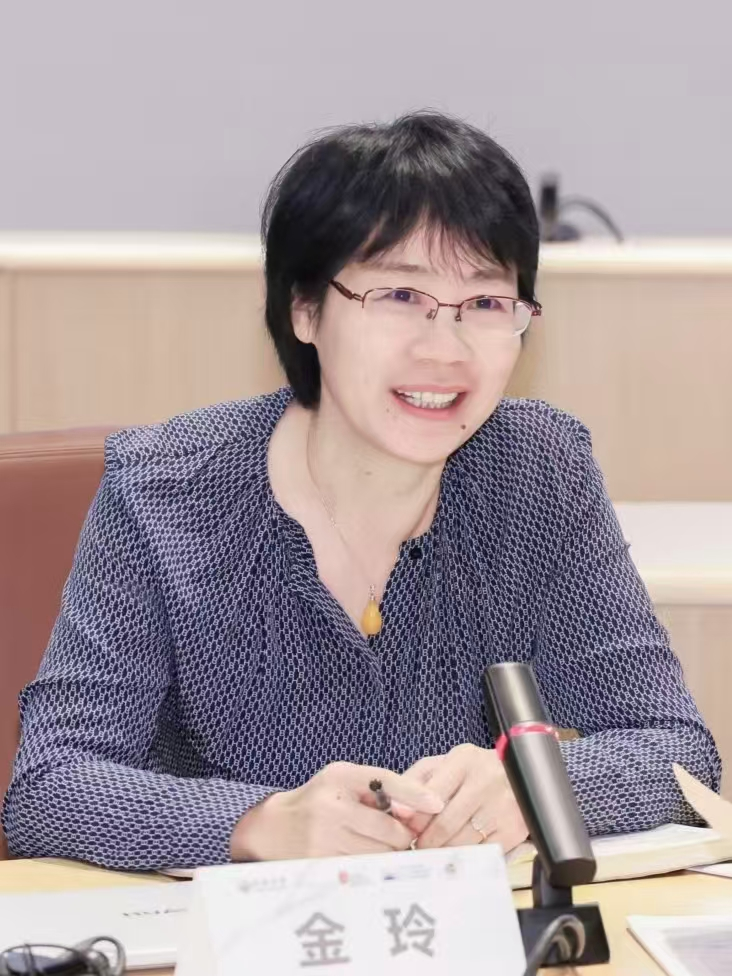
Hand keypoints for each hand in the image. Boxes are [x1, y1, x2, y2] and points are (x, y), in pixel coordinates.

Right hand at [230, 761, 444, 860]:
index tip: (438, 804)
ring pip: (380, 854)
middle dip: (402, 835)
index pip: (385, 782)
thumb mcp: (343, 779)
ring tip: (378, 844)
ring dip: (388, 852)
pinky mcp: (322, 864)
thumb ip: (378, 788)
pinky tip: (365, 856)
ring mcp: (324, 838)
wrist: (274, 827)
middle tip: (400, 834)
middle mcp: (331, 807)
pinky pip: (364, 869)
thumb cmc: (320, 799)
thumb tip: (418, 809)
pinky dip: (372, 866)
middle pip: (390, 830)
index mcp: (339, 778)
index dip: (414, 794)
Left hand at [400, 744, 527, 851]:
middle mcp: (486, 781)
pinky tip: (456, 859)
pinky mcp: (514, 829)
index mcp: (464, 761)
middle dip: (425, 841)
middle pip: (445, 823)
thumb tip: (395, 809)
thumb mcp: (445, 764)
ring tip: (432, 855)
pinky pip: (482, 854)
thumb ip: (416, 781)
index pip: (431, 795)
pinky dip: (465, 860)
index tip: (404, 829)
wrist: (520, 775)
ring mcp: (502, 806)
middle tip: (415, 849)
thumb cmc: (472, 772)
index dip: (414, 818)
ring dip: (442, 853)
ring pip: (462, 841)